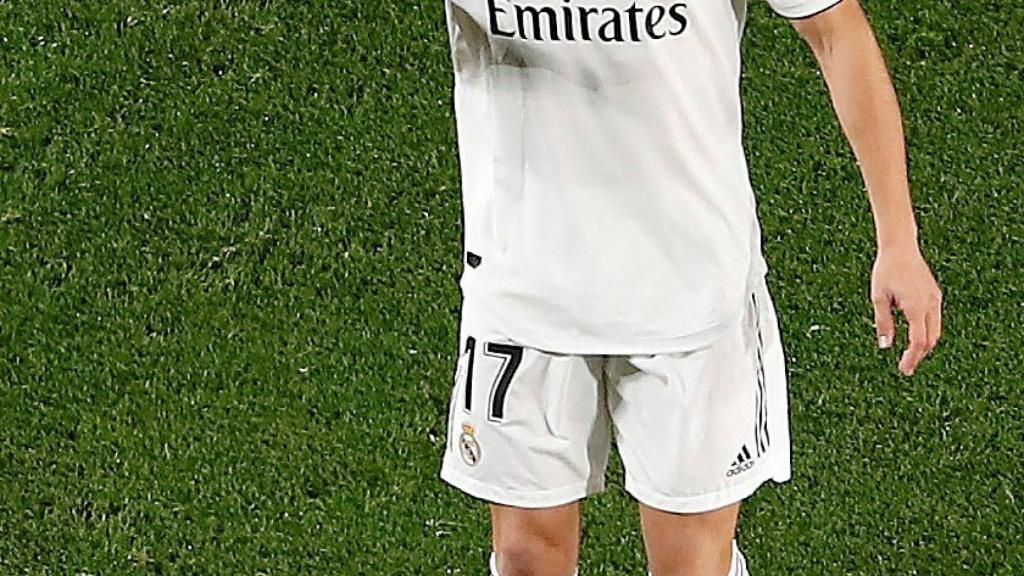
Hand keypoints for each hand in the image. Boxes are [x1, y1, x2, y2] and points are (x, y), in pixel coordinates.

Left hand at [871, 245, 942, 375]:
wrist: (900, 248)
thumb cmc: (886, 271)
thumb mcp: (878, 298)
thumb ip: (883, 323)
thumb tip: (885, 346)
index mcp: (916, 306)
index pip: (919, 341)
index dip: (912, 358)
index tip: (904, 369)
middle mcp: (930, 304)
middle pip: (930, 339)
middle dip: (919, 355)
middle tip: (905, 367)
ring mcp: (935, 299)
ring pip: (935, 331)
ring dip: (923, 344)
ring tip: (909, 355)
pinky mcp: (935, 295)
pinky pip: (934, 319)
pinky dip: (926, 331)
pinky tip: (914, 336)